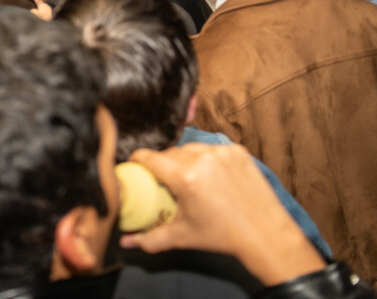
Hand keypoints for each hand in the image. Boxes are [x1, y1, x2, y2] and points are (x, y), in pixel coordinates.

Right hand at [121, 144, 324, 285]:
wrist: (266, 234)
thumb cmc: (222, 236)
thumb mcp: (182, 236)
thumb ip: (149, 238)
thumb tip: (125, 242)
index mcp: (185, 177)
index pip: (148, 157)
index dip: (137, 161)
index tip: (136, 168)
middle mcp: (202, 159)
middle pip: (169, 153)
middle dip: (163, 165)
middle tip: (165, 182)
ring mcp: (222, 152)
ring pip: (190, 148)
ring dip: (184, 159)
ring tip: (188, 178)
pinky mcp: (238, 151)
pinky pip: (211, 149)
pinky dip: (206, 158)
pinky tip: (209, 175)